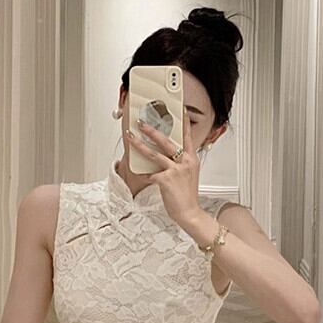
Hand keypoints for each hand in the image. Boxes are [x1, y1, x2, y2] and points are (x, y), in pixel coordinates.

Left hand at [126, 107, 201, 225]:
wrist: (189, 213)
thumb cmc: (187, 195)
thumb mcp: (188, 175)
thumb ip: (180, 163)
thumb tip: (165, 156)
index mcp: (191, 159)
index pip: (187, 136)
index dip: (184, 122)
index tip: (181, 109)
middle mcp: (185, 162)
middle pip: (166, 141)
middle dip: (152, 130)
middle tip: (141, 122)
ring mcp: (176, 170)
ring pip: (154, 154)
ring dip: (140, 144)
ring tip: (131, 136)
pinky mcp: (166, 180)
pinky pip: (151, 174)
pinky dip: (145, 175)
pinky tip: (143, 176)